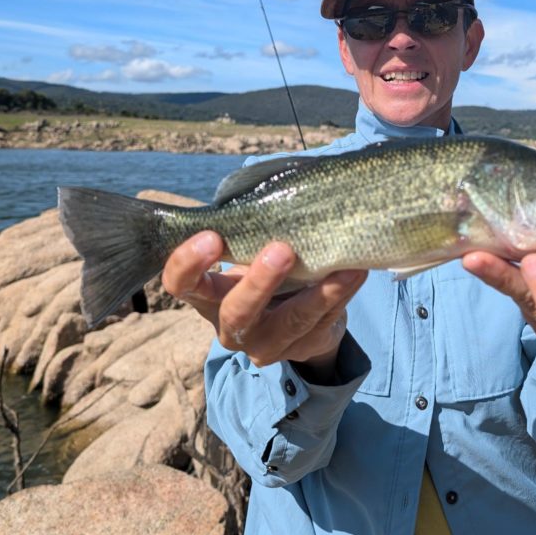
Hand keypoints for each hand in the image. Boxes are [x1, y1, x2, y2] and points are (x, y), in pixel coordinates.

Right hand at [161, 232, 366, 374]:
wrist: (296, 312)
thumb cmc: (262, 266)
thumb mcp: (246, 249)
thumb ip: (245, 227)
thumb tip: (265, 185)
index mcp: (208, 295)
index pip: (180, 284)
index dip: (188, 263)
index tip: (211, 235)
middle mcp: (229, 325)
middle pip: (236, 313)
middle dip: (259, 283)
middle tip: (281, 249)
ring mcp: (266, 343)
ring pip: (289, 324)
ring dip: (317, 294)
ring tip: (343, 266)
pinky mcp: (301, 348)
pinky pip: (323, 323)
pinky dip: (342, 295)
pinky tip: (355, 272)